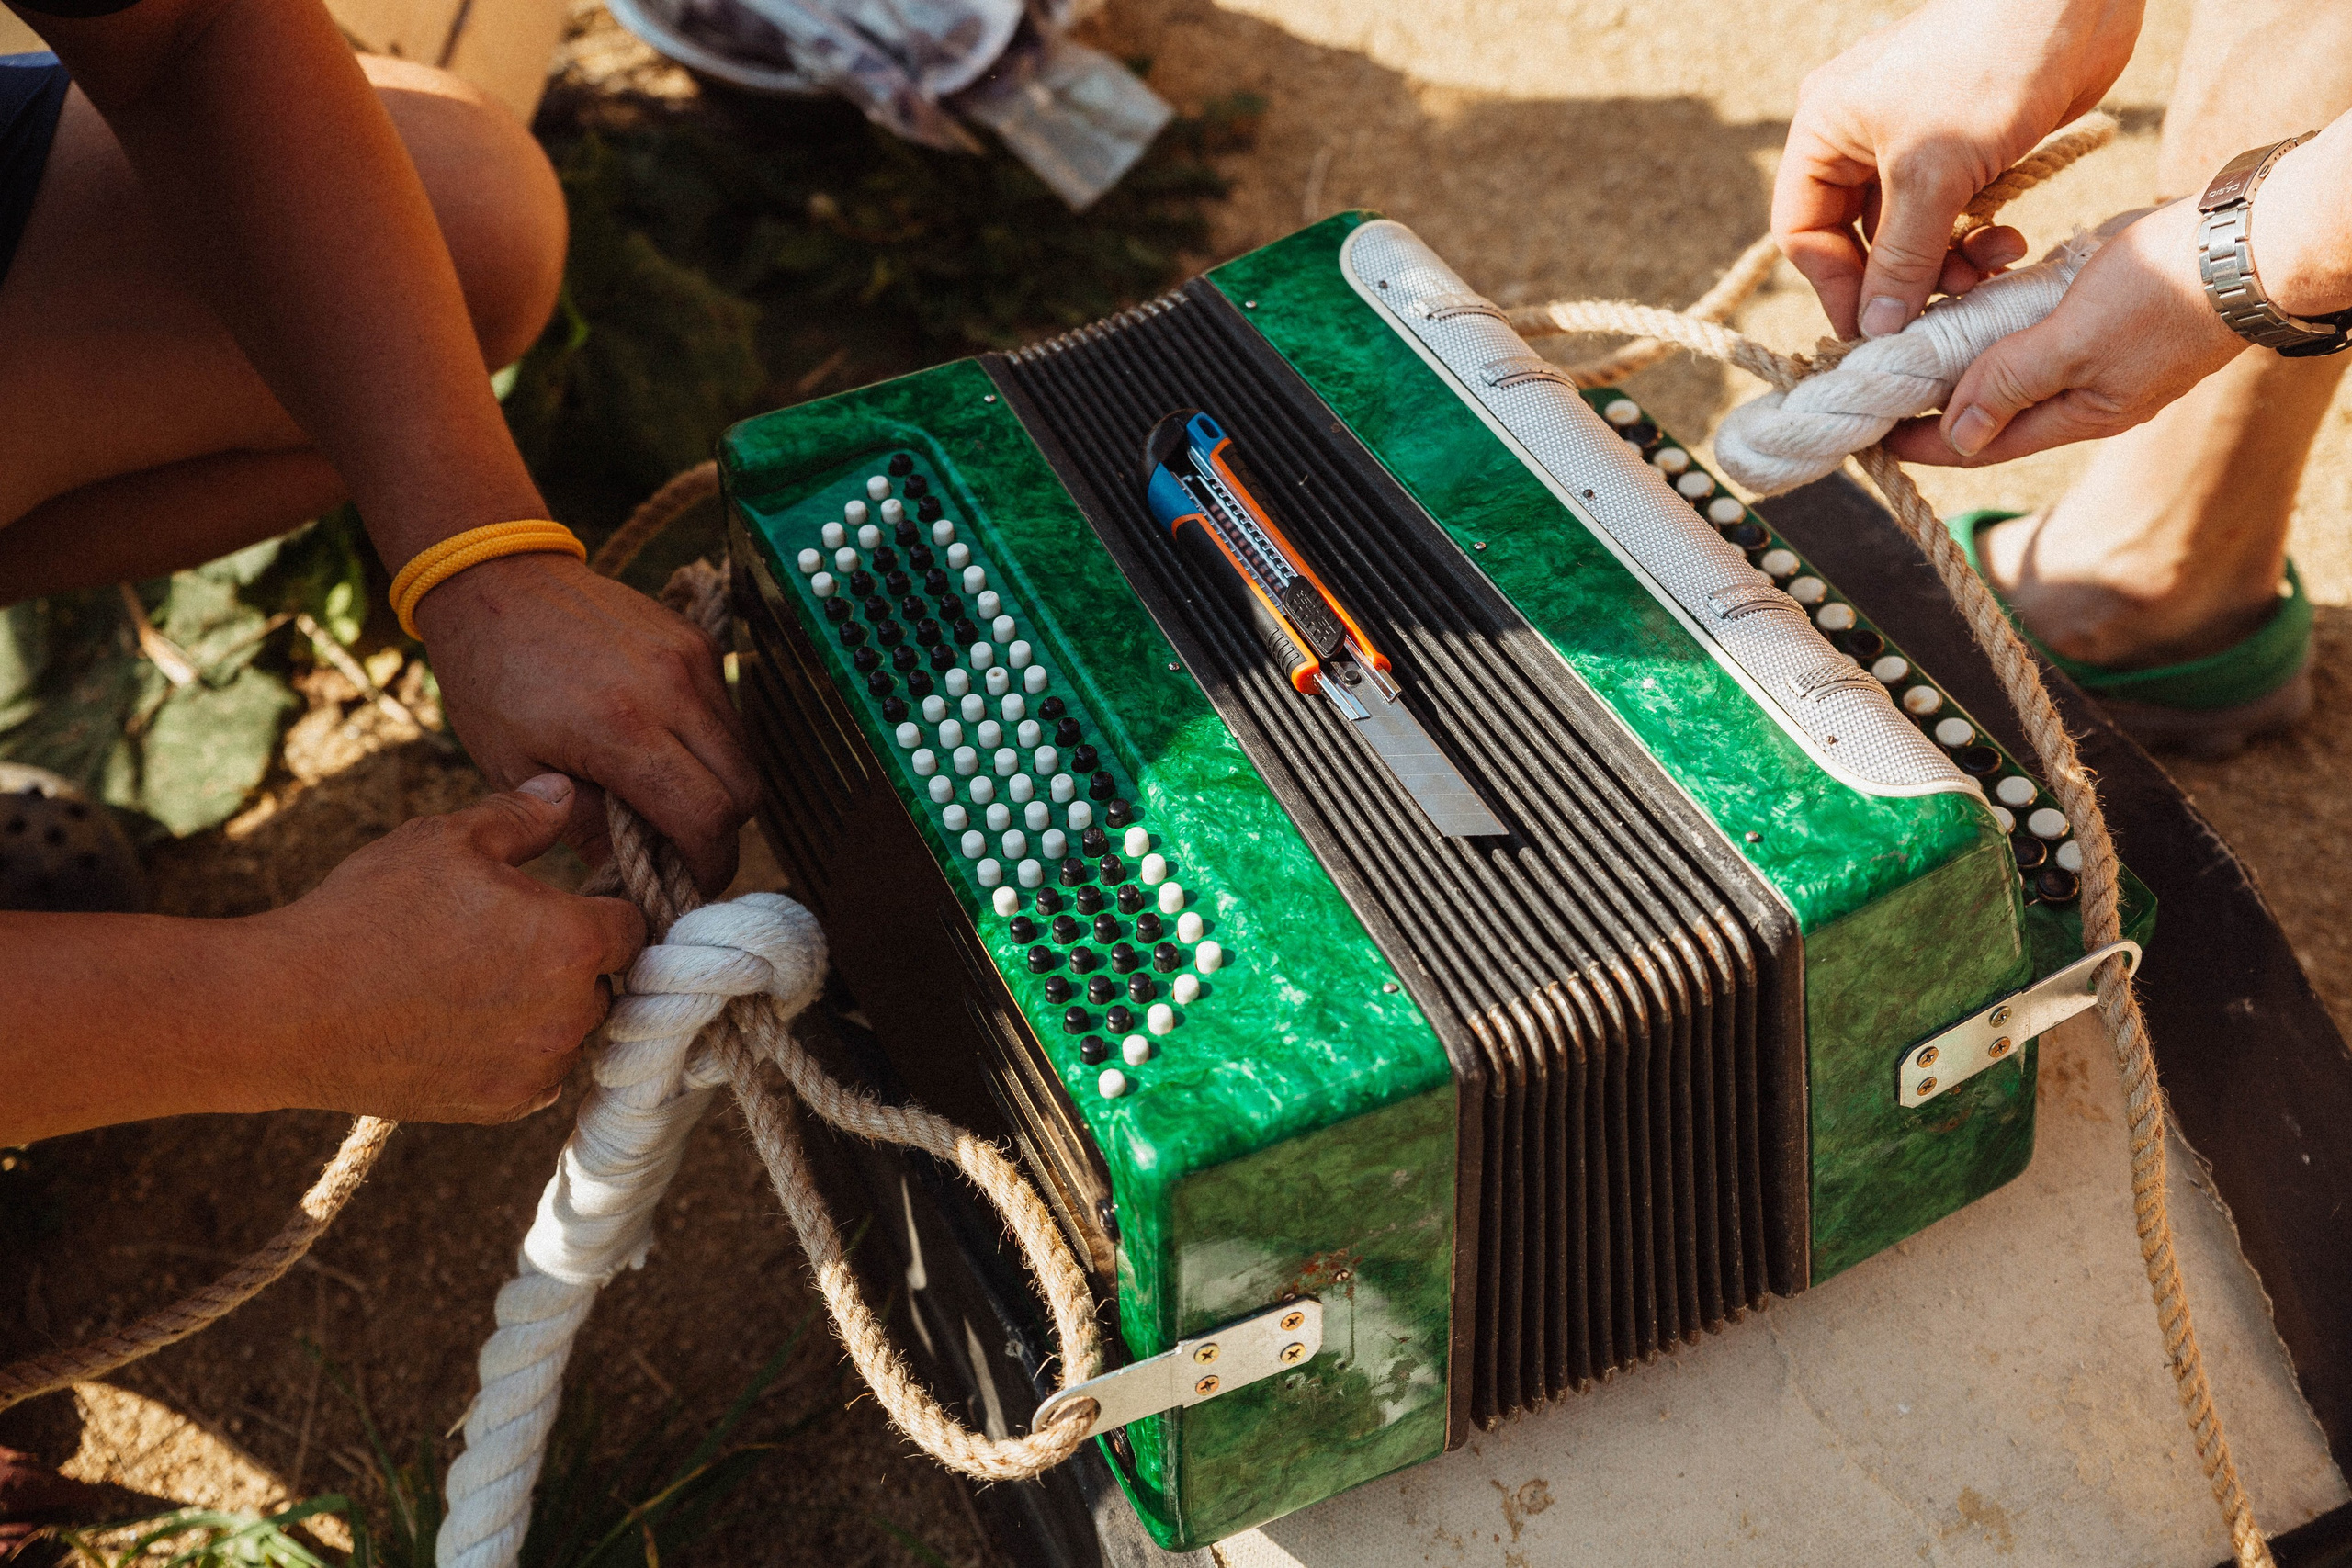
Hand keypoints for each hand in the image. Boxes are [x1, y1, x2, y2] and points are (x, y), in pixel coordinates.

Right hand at [257, 774, 645, 1122]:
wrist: (289, 1009)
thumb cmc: (370, 913)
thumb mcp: (446, 840)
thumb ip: (522, 817)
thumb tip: (566, 792)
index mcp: (574, 940)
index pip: (633, 923)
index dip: (602, 907)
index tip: (569, 902)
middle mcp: (573, 1012)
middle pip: (608, 981)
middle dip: (575, 960)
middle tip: (512, 941)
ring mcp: (539, 1066)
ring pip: (574, 1030)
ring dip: (548, 1009)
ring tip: (480, 981)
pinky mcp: (503, 1106)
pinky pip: (537, 1075)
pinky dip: (516, 1052)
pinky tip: (465, 1023)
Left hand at [414, 552, 760, 892]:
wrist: (496, 578)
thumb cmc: (493, 676)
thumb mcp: (516, 767)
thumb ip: (582, 828)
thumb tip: (632, 880)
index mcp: (620, 729)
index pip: (707, 818)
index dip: (709, 866)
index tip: (689, 887)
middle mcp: (672, 690)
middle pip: (744, 791)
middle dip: (721, 834)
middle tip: (683, 851)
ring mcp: (692, 659)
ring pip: (744, 753)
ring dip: (719, 788)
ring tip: (670, 799)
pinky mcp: (699, 640)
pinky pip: (729, 712)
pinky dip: (710, 744)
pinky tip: (665, 749)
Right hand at [1774, 0, 2143, 337]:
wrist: (2076, 0)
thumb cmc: (1988, 67)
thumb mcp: (1932, 174)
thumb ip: (1901, 258)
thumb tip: (1874, 329)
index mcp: (1826, 130)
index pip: (1804, 230)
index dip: (1834, 284)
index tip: (1873, 330)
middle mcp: (1861, 137)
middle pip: (1860, 238)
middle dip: (1903, 278)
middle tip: (1943, 309)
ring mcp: (1916, 141)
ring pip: (1912, 232)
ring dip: (1948, 263)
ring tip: (1990, 269)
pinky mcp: (1967, 146)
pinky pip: (1954, 214)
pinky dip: (1977, 236)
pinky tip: (2012, 242)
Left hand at [1885, 198, 2245, 464]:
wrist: (2245, 241)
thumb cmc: (2166, 294)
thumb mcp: (2075, 342)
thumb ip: (2013, 382)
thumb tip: (1957, 433)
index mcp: (2078, 415)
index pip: (1981, 445)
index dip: (1923, 441)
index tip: (1869, 433)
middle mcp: (2081, 391)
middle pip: (1987, 405)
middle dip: (1932, 398)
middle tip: (1876, 380)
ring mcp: (2091, 350)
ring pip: (2006, 361)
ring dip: (1961, 349)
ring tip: (1911, 334)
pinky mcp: (2095, 308)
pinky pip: (2032, 321)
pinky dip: (1998, 310)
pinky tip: (1970, 290)